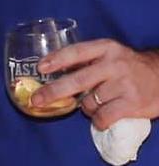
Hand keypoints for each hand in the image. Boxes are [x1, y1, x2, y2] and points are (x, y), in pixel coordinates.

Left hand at [32, 39, 158, 129]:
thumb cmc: (128, 65)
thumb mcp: (109, 53)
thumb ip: (87, 59)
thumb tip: (55, 67)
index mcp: (105, 48)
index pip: (76, 52)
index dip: (57, 60)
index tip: (40, 68)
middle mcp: (113, 64)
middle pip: (78, 79)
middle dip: (54, 91)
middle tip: (37, 100)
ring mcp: (123, 84)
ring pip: (90, 101)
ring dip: (85, 107)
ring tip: (93, 104)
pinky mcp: (131, 104)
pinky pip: (103, 117)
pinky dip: (97, 120)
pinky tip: (100, 118)